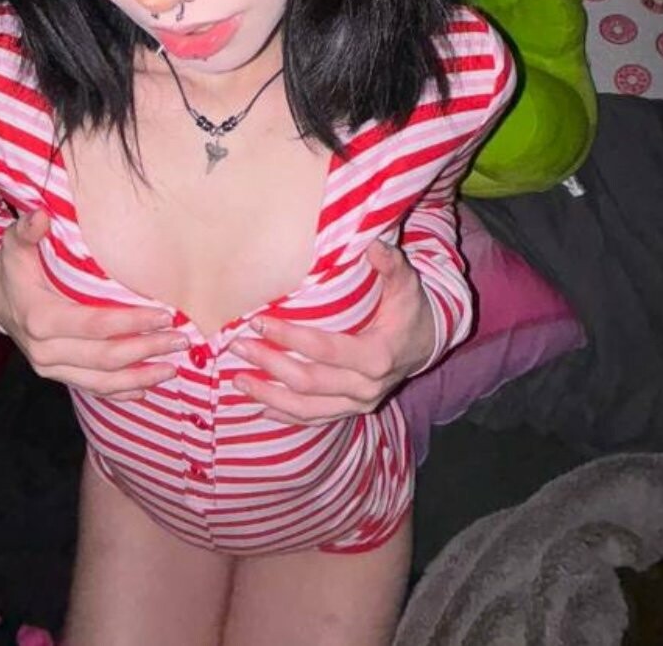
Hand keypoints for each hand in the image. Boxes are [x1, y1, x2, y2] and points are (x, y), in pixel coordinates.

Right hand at [0, 209, 186, 399]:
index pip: (93, 325)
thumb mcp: (15, 244)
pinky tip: (146, 388)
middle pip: (104, 356)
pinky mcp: (58, 375)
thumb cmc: (14, 268)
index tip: (163, 315)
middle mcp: (44, 351)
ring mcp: (51, 367)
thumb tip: (40, 216)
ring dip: (140, 376)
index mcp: (39, 318)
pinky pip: (93, 390)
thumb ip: (27, 230)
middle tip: (180, 340)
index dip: (130, 322)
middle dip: (146, 349)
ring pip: (101, 380)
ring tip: (172, 368)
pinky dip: (121, 391)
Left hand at [232, 241, 437, 424]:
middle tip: (238, 346)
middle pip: (309, 381)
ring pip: (307, 408)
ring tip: (237, 380)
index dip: (290, 338)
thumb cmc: (408, 308)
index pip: (325, 350)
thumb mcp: (406, 283)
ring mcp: (358, 403)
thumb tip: (374, 245)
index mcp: (377, 356)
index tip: (259, 322)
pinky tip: (260, 407)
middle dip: (270, 364)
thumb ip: (391, 264)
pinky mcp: (351, 411)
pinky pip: (314, 419)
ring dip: (269, 395)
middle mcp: (367, 387)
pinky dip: (286, 415)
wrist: (425, 343)